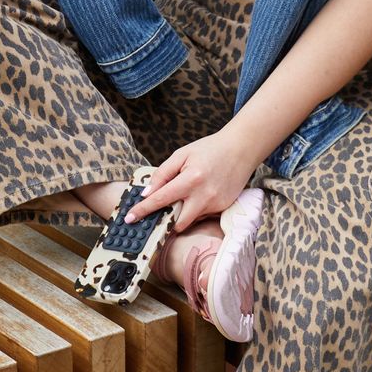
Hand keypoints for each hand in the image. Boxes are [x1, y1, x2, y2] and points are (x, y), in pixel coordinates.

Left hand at [127, 124, 260, 232]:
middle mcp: (204, 195)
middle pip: (177, 223)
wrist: (241, 149)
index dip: (143, 210)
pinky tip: (201, 193)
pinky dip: (196, 209)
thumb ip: (162, 174)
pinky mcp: (223, 207)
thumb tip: (147, 193)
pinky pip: (203, 216)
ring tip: (186, 195)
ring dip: (182, 214)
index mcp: (191, 179)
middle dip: (166, 221)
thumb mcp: (181, 155)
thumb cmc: (210, 149)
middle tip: (160, 212)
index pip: (161, 199)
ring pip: (190, 221)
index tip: (130, 218)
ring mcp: (216, 204)